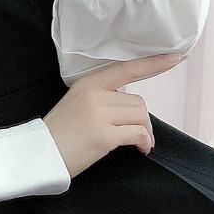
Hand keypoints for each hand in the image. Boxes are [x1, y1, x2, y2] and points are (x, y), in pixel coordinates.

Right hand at [42, 53, 181, 178]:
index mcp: (87, 84)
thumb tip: (128, 101)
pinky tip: (141, 149)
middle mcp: (95, 95)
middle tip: (140, 134)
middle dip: (143, 119)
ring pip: (140, 117)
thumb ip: (100, 97)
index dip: (152, 63)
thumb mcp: (76, 103)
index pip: (125, 69)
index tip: (174, 58)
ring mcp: (99, 115)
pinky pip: (137, 134)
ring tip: (141, 143)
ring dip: (146, 132)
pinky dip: (144, 142)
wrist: (39, 155)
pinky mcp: (104, 136)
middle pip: (137, 102)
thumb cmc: (60, 132)